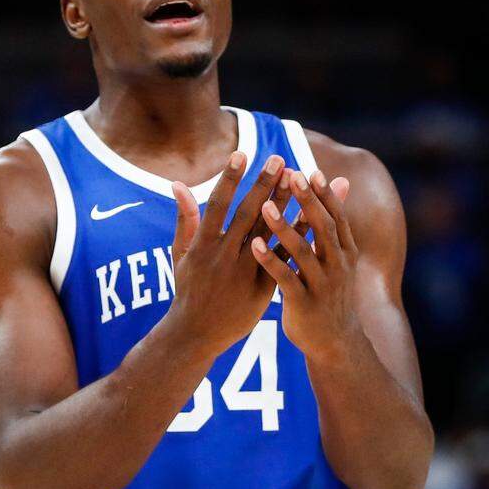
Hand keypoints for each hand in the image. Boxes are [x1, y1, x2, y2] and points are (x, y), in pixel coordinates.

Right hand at [164, 151, 291, 357]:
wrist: (196, 334)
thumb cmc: (187, 290)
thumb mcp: (180, 254)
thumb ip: (185, 218)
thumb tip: (178, 184)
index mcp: (202, 246)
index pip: (218, 205)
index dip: (230, 179)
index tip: (242, 154)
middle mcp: (225, 257)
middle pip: (249, 214)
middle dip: (264, 185)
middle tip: (279, 159)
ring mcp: (245, 273)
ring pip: (269, 233)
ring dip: (284, 205)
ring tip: (297, 180)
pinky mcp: (263, 287)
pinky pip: (283, 258)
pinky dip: (296, 237)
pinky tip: (310, 217)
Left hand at [251, 171, 359, 362]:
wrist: (335, 342)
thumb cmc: (330, 290)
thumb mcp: (339, 255)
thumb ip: (335, 220)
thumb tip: (342, 180)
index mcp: (345, 251)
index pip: (336, 216)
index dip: (324, 194)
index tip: (309, 171)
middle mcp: (337, 265)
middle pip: (323, 228)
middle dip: (307, 201)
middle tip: (291, 175)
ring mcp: (321, 285)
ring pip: (302, 252)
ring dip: (284, 228)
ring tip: (265, 206)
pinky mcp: (304, 304)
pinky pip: (286, 279)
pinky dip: (271, 261)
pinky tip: (254, 245)